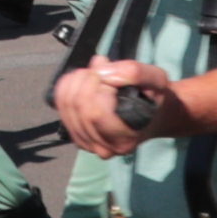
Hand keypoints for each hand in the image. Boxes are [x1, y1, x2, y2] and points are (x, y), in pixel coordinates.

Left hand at [55, 60, 183, 154]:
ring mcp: (87, 145)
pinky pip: (60, 107)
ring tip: (96, 74)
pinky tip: (83, 80)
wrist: (153, 115)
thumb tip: (101, 71)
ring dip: (78, 80)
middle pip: (78, 107)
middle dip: (88, 79)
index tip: (114, 73)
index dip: (100, 85)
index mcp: (124, 139)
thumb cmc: (154, 98)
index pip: (96, 112)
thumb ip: (134, 72)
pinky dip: (68, 86)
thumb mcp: (156, 79)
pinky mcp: (76, 136)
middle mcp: (104, 148)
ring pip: (66, 105)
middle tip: (104, 69)